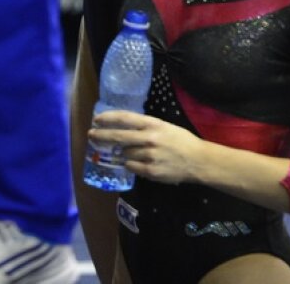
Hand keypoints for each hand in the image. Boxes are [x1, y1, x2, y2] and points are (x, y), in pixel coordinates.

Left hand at [88, 110, 204, 184]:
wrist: (198, 161)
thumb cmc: (180, 141)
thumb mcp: (163, 126)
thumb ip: (144, 126)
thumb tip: (122, 127)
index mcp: (152, 124)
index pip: (124, 118)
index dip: (108, 118)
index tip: (96, 119)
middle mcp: (149, 138)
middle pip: (118, 136)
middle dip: (101, 136)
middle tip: (91, 135)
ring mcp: (149, 156)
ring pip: (124, 153)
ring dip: (122, 153)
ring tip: (128, 152)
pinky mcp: (150, 171)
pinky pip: (131, 167)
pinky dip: (130, 164)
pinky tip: (136, 162)